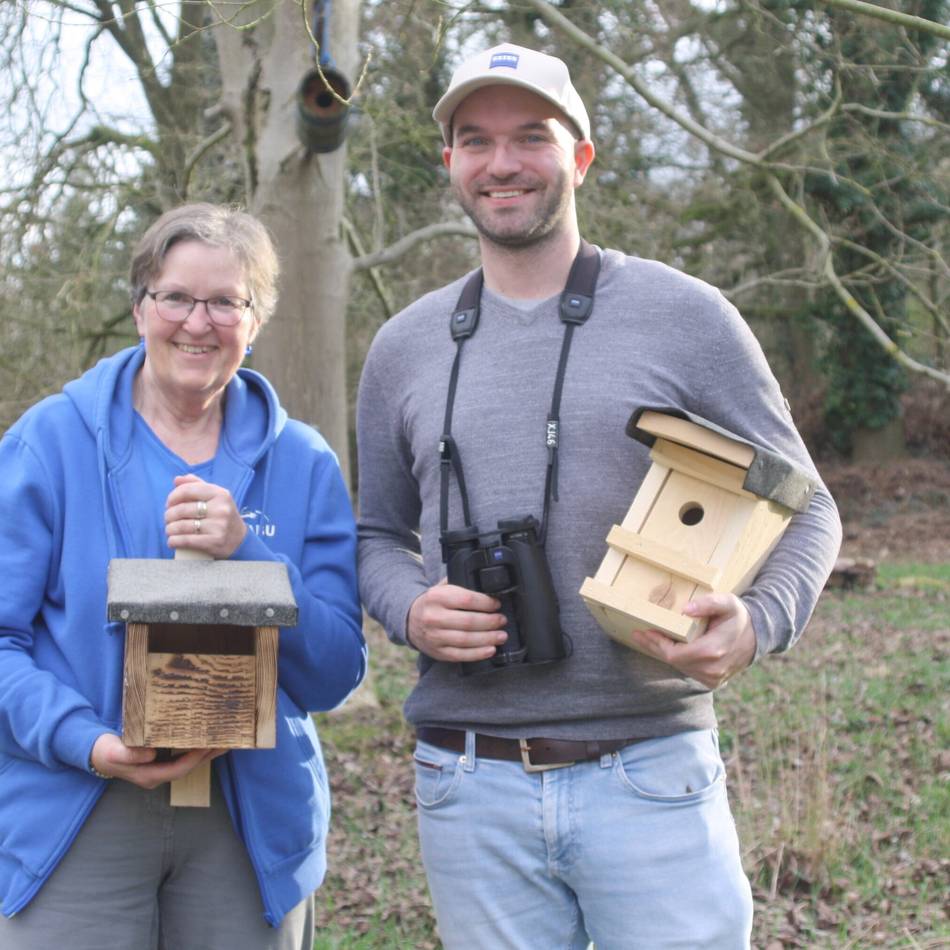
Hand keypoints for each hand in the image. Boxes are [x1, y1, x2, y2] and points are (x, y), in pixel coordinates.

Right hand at [90, 733, 224, 788]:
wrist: (97, 754)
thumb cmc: (105, 752)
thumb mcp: (113, 753)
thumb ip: (130, 755)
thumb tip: (151, 755)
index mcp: (149, 776)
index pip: (178, 769)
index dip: (194, 759)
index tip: (208, 746)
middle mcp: (157, 775)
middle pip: (188, 768)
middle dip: (207, 757)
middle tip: (226, 743)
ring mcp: (159, 770)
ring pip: (187, 763)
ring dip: (205, 753)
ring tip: (223, 741)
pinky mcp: (160, 761)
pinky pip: (182, 757)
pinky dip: (195, 749)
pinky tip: (205, 740)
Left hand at [165, 474, 246, 558]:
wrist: (239, 539)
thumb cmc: (222, 514)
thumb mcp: (215, 496)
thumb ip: (196, 485)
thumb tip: (177, 479)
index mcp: (220, 494)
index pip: (188, 490)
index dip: (173, 496)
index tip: (169, 504)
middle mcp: (221, 509)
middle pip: (182, 509)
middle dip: (169, 515)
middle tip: (168, 519)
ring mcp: (219, 526)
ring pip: (182, 526)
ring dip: (169, 529)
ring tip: (169, 530)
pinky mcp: (215, 542)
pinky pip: (186, 540)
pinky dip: (174, 541)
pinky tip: (172, 541)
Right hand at [407, 579, 507, 662]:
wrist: (409, 619)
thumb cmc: (433, 602)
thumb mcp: (441, 587)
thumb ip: (460, 584)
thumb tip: (488, 586)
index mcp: (436, 597)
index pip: (466, 600)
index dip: (486, 603)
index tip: (497, 604)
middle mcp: (433, 617)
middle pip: (469, 622)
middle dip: (490, 622)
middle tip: (502, 620)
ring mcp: (435, 637)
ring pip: (466, 640)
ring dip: (488, 638)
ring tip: (501, 635)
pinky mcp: (438, 652)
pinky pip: (461, 655)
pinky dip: (478, 653)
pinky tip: (491, 649)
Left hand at [625, 593, 756, 688]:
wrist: (758, 636)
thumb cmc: (739, 617)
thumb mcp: (727, 603)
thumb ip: (707, 604)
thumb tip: (685, 610)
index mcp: (712, 651)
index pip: (674, 654)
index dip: (657, 644)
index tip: (644, 631)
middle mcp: (711, 670)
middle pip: (672, 661)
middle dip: (654, 647)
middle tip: (638, 634)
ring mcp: (712, 679)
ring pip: (678, 667)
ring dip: (663, 653)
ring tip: (647, 639)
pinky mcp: (712, 681)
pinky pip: (687, 670)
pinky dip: (676, 659)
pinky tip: (664, 648)